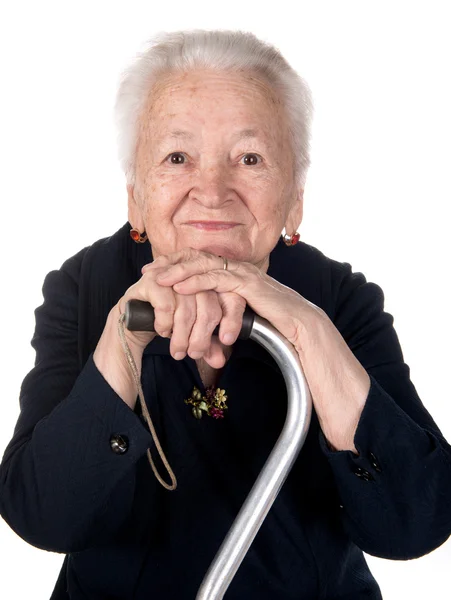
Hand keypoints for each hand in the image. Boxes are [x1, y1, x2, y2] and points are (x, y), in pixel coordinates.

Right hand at [118, 254, 243, 366]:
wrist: (133, 319)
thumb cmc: (168, 324)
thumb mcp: (192, 335)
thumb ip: (208, 346)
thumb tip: (220, 361)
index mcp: (211, 283)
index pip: (229, 302)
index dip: (230, 323)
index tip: (224, 343)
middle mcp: (194, 275)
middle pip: (209, 308)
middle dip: (201, 337)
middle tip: (193, 354)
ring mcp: (173, 275)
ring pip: (187, 310)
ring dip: (181, 336)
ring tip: (177, 350)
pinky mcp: (154, 280)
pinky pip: (167, 306)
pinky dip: (165, 324)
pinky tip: (162, 330)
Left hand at [142, 247, 325, 351]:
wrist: (298, 325)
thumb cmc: (271, 321)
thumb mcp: (240, 313)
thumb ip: (222, 310)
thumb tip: (204, 320)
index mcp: (233, 272)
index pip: (199, 262)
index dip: (175, 264)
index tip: (154, 271)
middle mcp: (236, 267)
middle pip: (197, 258)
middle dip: (170, 263)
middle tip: (147, 271)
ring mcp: (242, 273)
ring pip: (204, 266)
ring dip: (177, 271)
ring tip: (156, 278)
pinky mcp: (248, 284)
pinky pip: (217, 280)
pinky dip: (196, 282)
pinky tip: (179, 286)